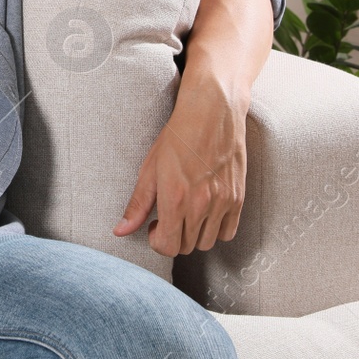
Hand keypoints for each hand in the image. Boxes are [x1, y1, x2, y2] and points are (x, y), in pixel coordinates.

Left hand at [112, 75, 248, 257]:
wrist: (212, 112)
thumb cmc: (177, 136)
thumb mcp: (150, 167)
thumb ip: (137, 204)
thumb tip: (120, 231)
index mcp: (175, 198)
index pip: (168, 247)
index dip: (157, 242)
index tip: (155, 226)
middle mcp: (201, 204)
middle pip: (186, 247)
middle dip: (174, 237)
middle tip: (169, 217)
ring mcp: (223, 202)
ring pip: (207, 242)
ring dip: (194, 235)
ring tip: (187, 213)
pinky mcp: (238, 198)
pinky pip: (228, 232)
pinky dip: (216, 229)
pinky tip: (206, 211)